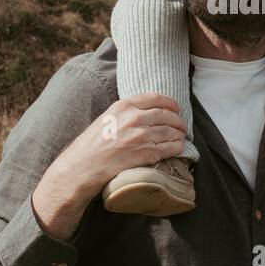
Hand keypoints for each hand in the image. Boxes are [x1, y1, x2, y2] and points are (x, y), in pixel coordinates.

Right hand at [45, 92, 186, 201]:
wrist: (82, 167)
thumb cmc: (91, 145)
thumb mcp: (106, 118)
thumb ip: (125, 112)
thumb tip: (144, 112)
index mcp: (123, 106)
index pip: (156, 98)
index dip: (170, 103)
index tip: (176, 108)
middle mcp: (134, 118)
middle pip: (167, 115)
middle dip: (178, 120)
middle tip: (181, 126)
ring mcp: (141, 136)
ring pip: (171, 131)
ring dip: (180, 134)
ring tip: (181, 137)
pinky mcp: (146, 153)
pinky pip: (170, 147)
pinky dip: (178, 147)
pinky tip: (179, 147)